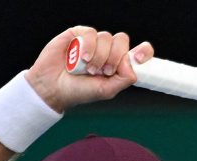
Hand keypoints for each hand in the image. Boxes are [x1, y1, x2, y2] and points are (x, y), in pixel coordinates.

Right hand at [24, 26, 153, 112]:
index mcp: (117, 64)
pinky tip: (83, 59)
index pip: (136, 52)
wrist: (53, 88)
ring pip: (108, 37)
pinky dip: (89, 47)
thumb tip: (132, 64)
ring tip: (89, 69)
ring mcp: (93, 42)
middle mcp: (107, 51)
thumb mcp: (106, 90)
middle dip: (115, 57)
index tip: (139, 57)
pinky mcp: (78, 34)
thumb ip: (123, 79)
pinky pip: (92, 33)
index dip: (143, 51)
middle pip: (122, 41)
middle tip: (103, 71)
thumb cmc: (79, 91)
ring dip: (99, 56)